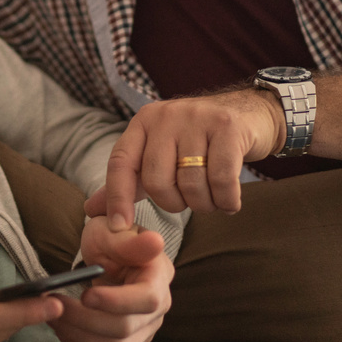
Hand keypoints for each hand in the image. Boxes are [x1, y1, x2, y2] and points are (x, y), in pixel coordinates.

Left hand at [49, 219, 171, 341]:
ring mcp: (145, 331)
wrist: (108, 257)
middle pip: (124, 329)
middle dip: (84, 319)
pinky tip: (64, 331)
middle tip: (54, 305)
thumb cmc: (110, 240)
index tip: (85, 295)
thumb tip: (154, 242)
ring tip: (53, 317)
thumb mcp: (113, 231)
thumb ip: (129, 241)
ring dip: (78, 336)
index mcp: (159, 278)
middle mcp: (158, 310)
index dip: (116, 302)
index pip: (147, 300)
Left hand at [85, 89, 284, 227]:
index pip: (120, 162)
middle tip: (190, 200)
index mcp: (144, 122)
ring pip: (190, 183)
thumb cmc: (200, 142)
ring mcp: (198, 118)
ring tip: (213, 197)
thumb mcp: (161, 154)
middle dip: (174, 203)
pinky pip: (221, 180)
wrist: (250, 113)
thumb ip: (128, 182)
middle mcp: (167, 116)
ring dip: (205, 204)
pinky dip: (227, 201)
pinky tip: (230, 200)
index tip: (119, 227)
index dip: (116, 198)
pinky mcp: (228, 127)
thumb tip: (92, 210)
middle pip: (156, 180)